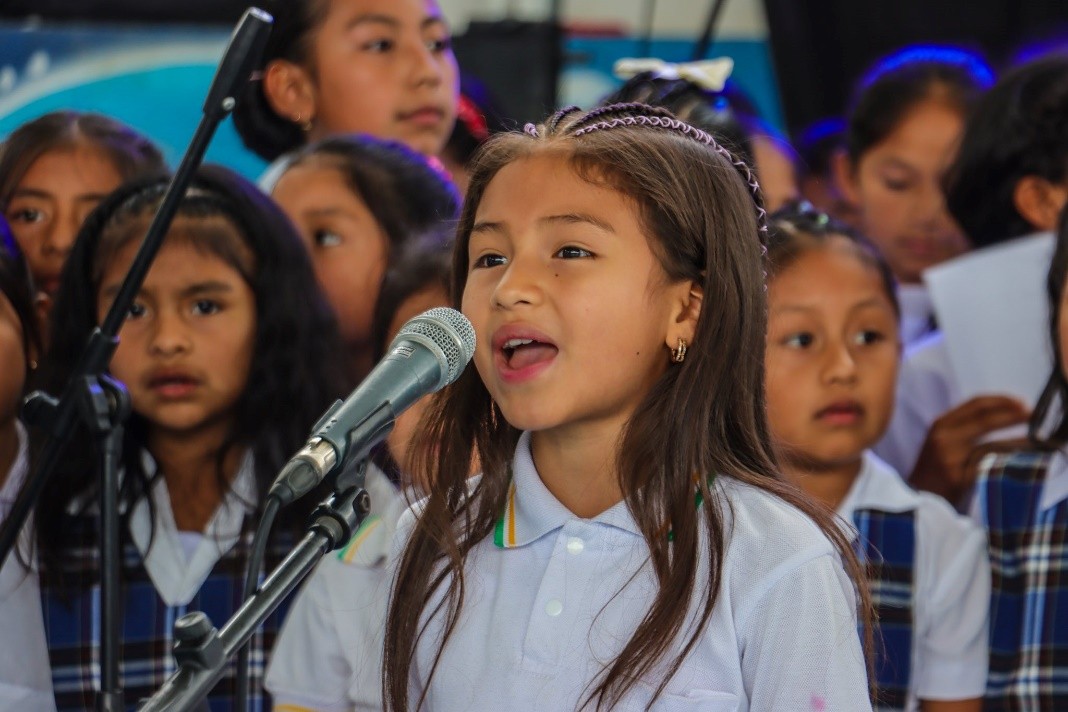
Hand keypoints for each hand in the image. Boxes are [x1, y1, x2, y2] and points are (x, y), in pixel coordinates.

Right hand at [908, 395, 1030, 504]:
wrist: (916, 498)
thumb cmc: (934, 471)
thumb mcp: (942, 441)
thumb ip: (964, 427)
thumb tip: (1003, 415)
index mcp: (940, 424)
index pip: (974, 403)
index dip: (1001, 400)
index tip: (1022, 403)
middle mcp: (943, 436)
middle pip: (984, 419)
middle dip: (1013, 415)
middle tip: (1033, 415)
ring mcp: (949, 457)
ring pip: (990, 444)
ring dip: (1017, 441)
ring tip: (1036, 439)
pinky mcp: (957, 477)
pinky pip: (989, 466)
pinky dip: (1008, 461)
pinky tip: (1021, 460)